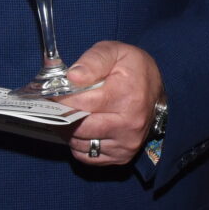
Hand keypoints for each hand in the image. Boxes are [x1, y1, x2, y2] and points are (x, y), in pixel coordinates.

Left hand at [65, 41, 161, 167]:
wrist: (155, 90)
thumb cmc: (132, 69)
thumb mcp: (114, 52)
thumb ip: (93, 61)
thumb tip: (72, 77)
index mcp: (127, 96)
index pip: (81, 103)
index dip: (61, 98)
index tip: (53, 93)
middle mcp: (129, 124)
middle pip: (79, 127)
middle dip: (61, 116)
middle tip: (56, 106)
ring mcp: (126, 143)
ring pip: (80, 144)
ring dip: (69, 131)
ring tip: (70, 115)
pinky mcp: (122, 157)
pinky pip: (88, 156)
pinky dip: (79, 144)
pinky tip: (82, 129)